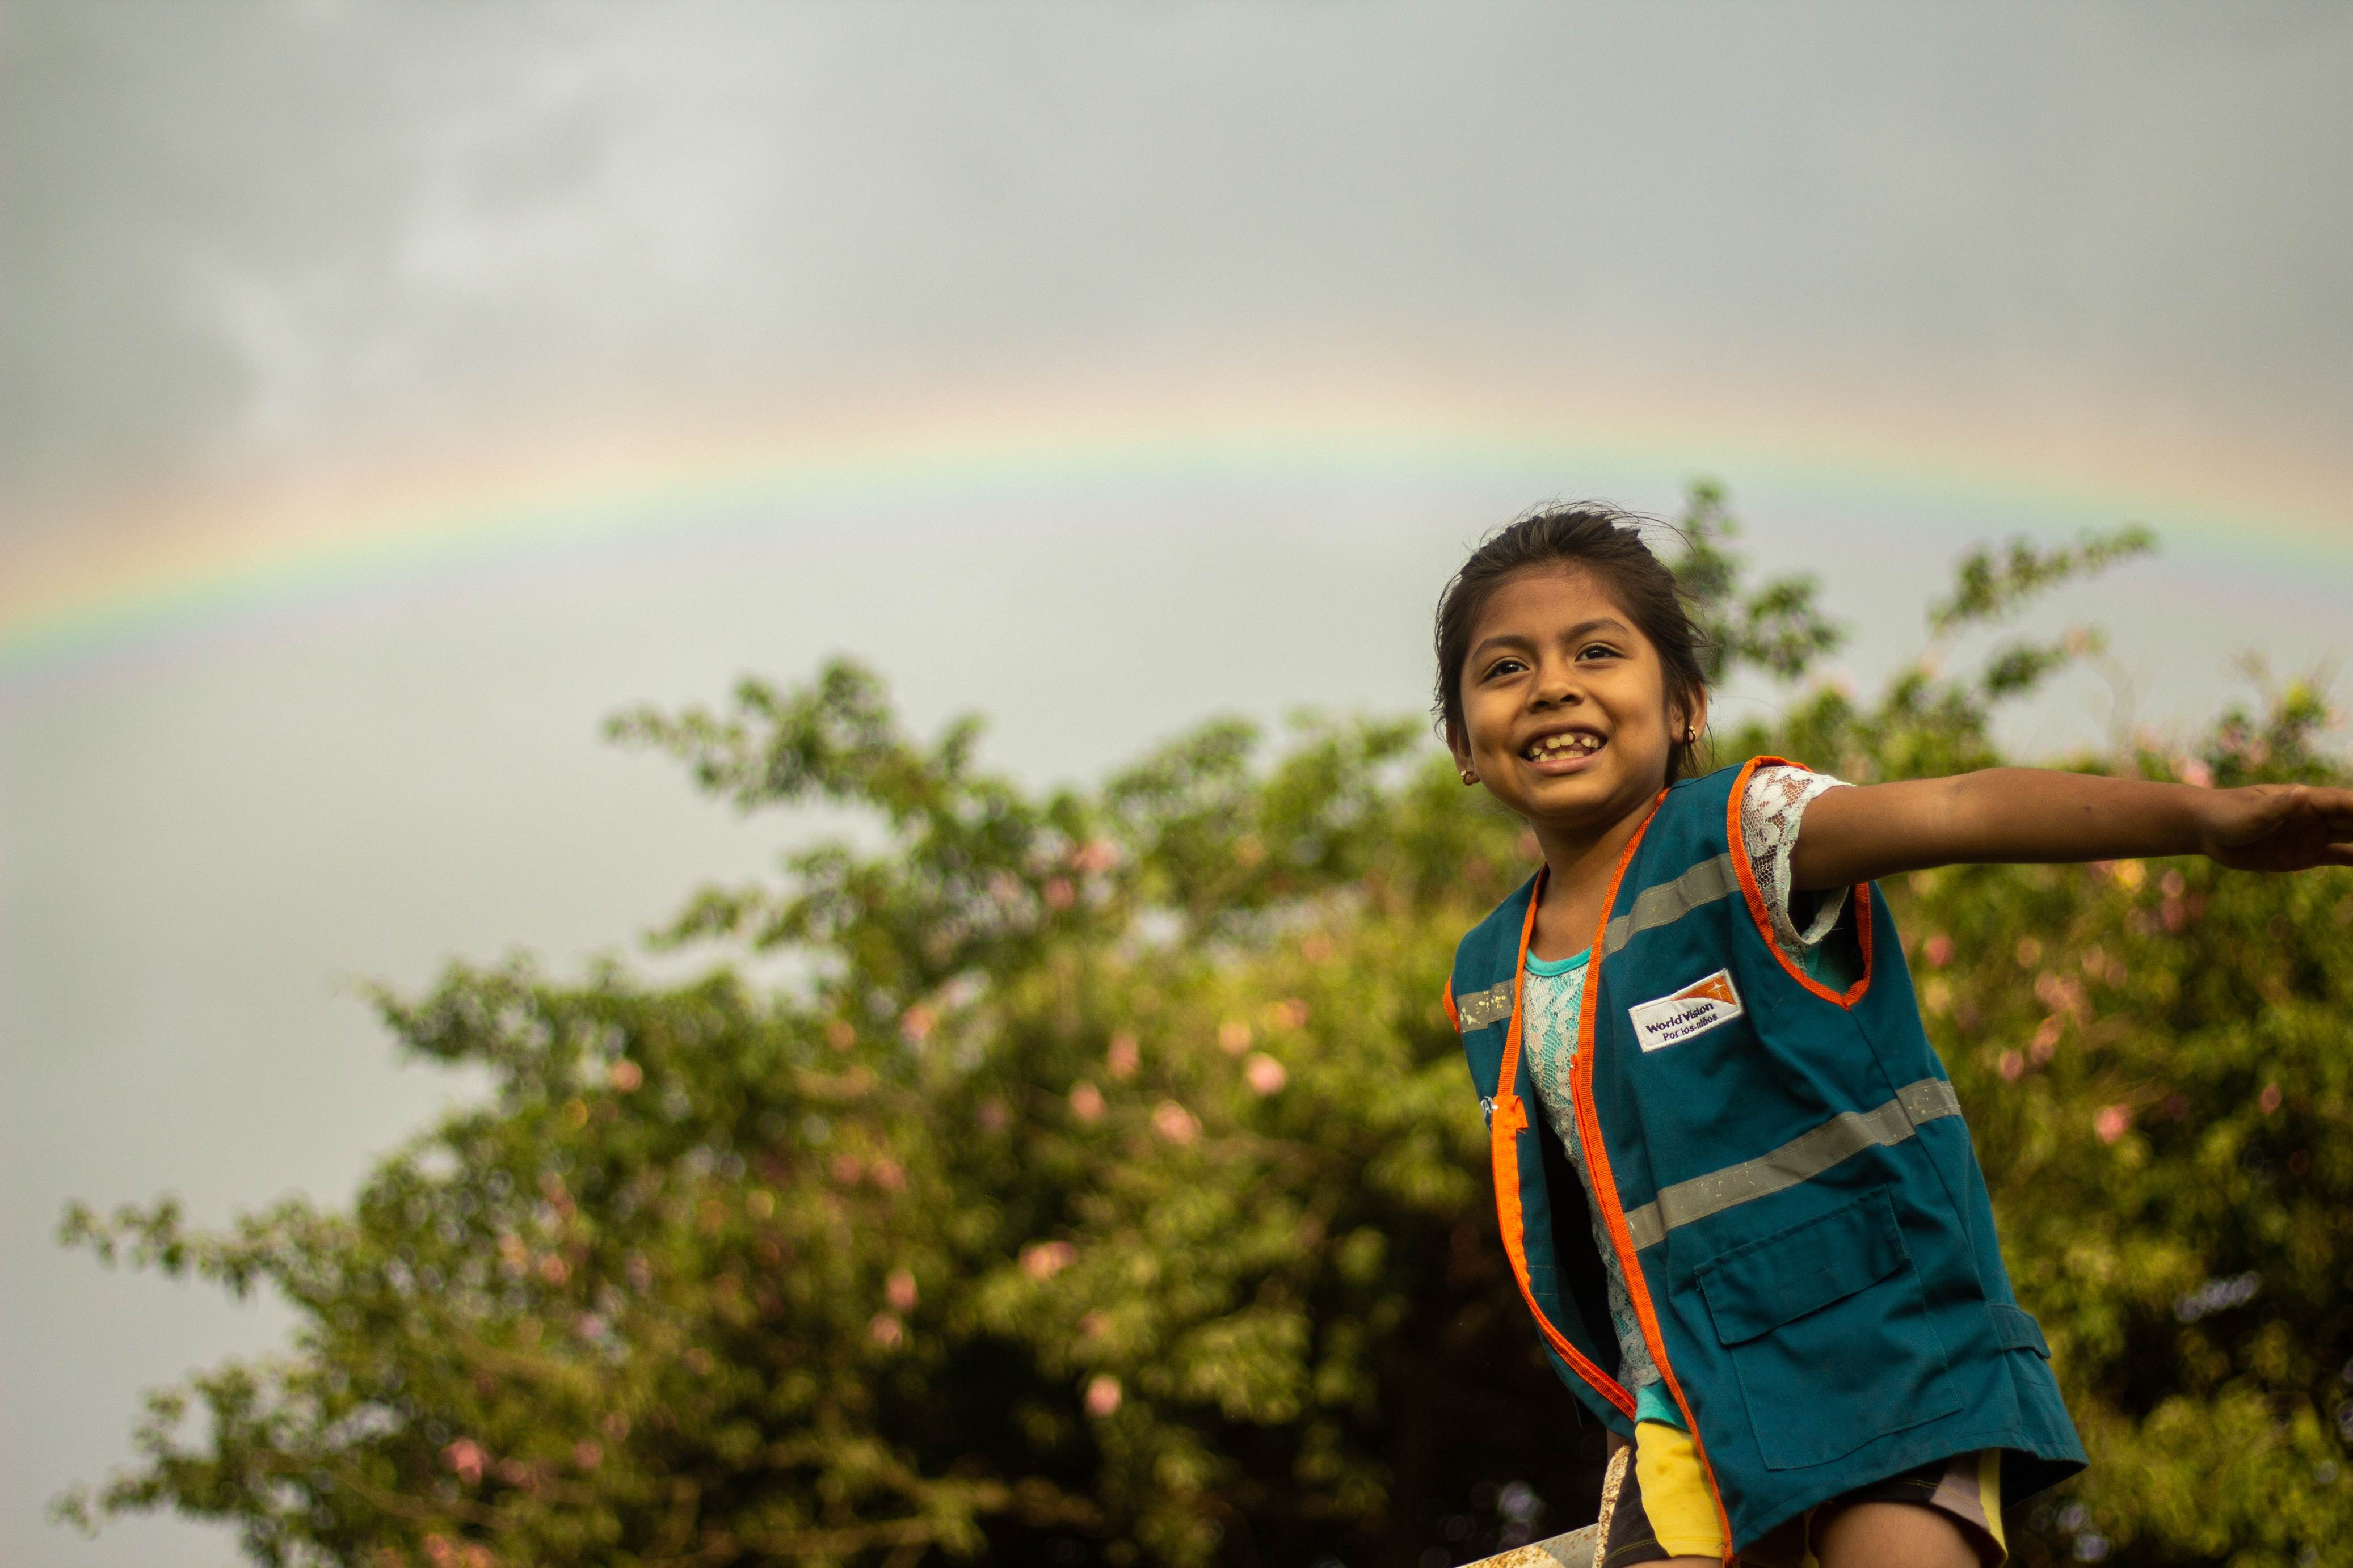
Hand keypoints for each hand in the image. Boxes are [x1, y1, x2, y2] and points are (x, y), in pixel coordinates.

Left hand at [2194, 783, 2352, 872]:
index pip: (2350, 804)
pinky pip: (2342, 857)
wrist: (2205, 829)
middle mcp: (2316, 816)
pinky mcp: (2306, 854)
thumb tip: (2302, 793)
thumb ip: (2276, 806)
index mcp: (2307, 801)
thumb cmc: (2224, 815)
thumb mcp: (2248, 814)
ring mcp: (2314, 834)